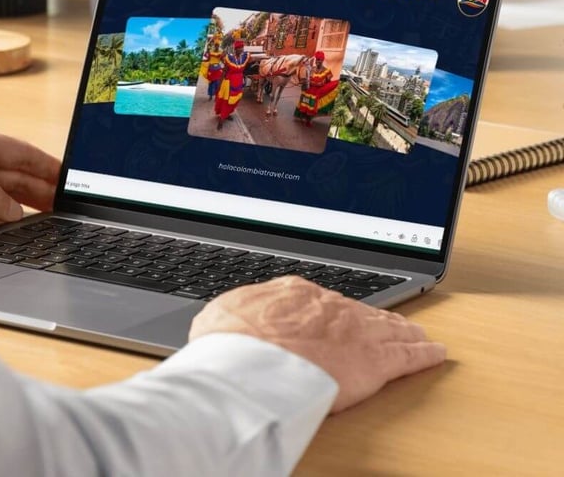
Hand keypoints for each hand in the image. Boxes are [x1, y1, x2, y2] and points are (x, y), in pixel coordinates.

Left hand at [0, 126, 60, 238]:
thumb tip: (15, 210)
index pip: (20, 152)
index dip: (46, 165)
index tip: (66, 177)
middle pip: (13, 172)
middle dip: (39, 186)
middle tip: (62, 201)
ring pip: (0, 190)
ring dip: (22, 201)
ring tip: (47, 211)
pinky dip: (0, 212)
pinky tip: (13, 219)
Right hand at [189, 276, 445, 412]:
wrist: (248, 360)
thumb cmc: (230, 342)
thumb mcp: (220, 317)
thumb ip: (236, 315)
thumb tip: (227, 321)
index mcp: (295, 293)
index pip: (325, 301)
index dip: (337, 313)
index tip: (339, 318)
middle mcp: (330, 306)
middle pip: (362, 311)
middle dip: (376, 318)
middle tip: (392, 321)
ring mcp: (354, 331)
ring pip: (388, 328)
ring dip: (403, 330)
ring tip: (416, 333)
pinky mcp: (373, 362)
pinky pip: (408, 357)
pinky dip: (424, 354)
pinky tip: (436, 353)